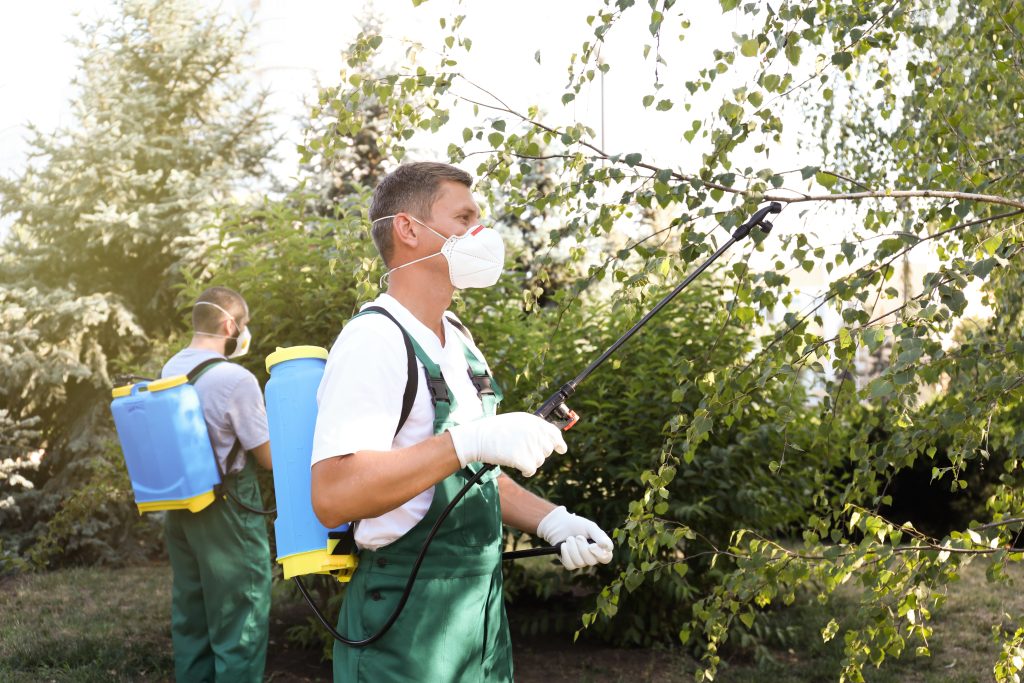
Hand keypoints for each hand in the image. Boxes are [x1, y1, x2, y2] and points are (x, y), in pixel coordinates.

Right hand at [447, 412, 566, 476]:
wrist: (477, 438)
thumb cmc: (493, 430)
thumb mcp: (516, 422)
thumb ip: (533, 428)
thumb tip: (549, 439)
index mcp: (533, 421)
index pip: (554, 433)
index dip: (559, 443)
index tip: (561, 449)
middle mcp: (534, 432)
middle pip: (547, 450)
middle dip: (537, 453)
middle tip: (522, 451)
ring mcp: (529, 445)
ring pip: (539, 461)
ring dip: (529, 462)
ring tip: (514, 455)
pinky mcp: (523, 459)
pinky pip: (532, 470)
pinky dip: (526, 471)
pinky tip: (518, 467)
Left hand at [537, 506, 613, 569]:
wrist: (559, 524)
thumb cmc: (577, 525)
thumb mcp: (590, 527)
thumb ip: (599, 536)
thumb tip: (608, 547)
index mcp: (600, 548)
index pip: (606, 558)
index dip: (600, 554)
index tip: (592, 545)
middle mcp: (592, 557)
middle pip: (592, 561)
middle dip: (582, 548)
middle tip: (578, 537)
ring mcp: (581, 561)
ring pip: (580, 563)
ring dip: (573, 549)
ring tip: (569, 539)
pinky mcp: (570, 563)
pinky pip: (570, 564)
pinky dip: (566, 553)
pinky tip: (563, 545)